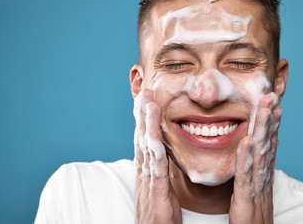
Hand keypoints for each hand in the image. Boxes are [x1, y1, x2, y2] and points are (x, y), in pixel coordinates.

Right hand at [133, 89, 181, 223]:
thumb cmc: (159, 222)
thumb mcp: (159, 194)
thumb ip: (159, 176)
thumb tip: (161, 158)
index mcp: (147, 175)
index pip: (145, 142)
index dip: (145, 121)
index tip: (146, 101)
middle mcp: (144, 176)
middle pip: (141, 139)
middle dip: (142, 115)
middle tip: (143, 91)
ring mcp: (148, 186)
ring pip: (146, 149)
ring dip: (146, 124)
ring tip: (147, 102)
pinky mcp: (156, 197)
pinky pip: (156, 170)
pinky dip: (154, 151)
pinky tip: (154, 135)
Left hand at [229, 92, 281, 223]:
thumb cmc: (252, 212)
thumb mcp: (253, 186)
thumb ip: (253, 168)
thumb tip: (251, 150)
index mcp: (262, 171)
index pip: (268, 142)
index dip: (271, 122)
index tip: (272, 102)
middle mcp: (262, 174)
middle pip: (267, 142)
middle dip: (269, 118)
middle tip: (271, 96)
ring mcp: (256, 184)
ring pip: (260, 153)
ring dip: (262, 130)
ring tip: (264, 109)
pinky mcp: (245, 196)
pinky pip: (245, 174)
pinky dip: (246, 157)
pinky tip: (247, 141)